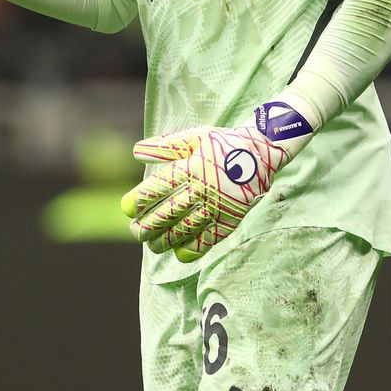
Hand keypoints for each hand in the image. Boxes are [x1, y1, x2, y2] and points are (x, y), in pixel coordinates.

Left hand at [121, 99, 314, 261]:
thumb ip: (165, 146)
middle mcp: (203, 188)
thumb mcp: (195, 136)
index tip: (127, 208)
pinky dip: (194, 248)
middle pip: (170, 212)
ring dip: (166, 240)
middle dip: (148, 225)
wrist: (263, 150)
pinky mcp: (232, 217)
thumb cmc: (223, 142)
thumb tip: (136, 151)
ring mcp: (219, 205)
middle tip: (135, 232)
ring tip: (152, 245)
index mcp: (192, 167)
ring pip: (187, 228)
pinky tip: (180, 254)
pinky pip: (211, 237)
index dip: (140, 200)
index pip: (159, 187)